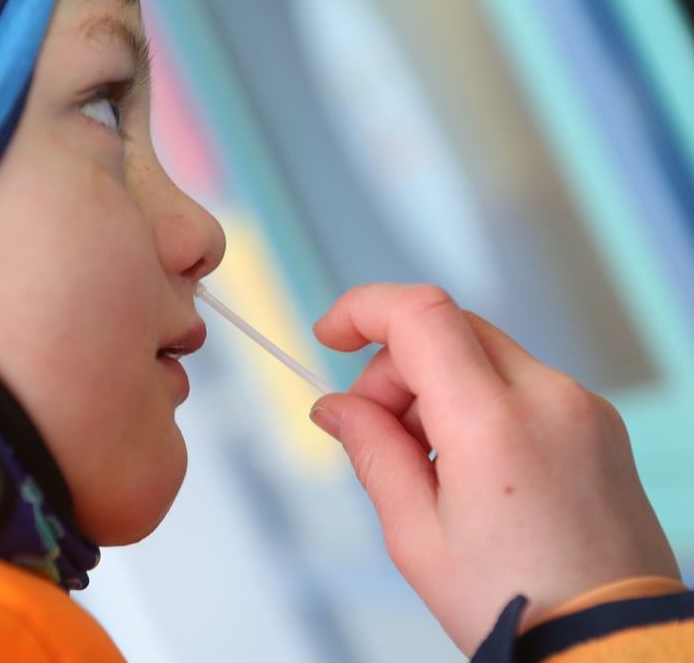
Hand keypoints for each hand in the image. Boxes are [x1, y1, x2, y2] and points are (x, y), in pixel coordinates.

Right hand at [310, 284, 679, 654]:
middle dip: (396, 369)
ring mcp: (580, 406)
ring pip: (482, 353)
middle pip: (448, 329)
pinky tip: (472, 467)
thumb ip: (370, 450)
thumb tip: (334, 405)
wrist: (608, 645)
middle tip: (377, 432)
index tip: (330, 334)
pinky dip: (479, 402)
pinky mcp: (596, 421)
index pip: (421, 315)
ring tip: (430, 466)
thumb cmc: (515, 602)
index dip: (363, 309)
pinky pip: (520, 381)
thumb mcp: (416, 534)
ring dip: (437, 387)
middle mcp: (548, 397)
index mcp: (494, 424)